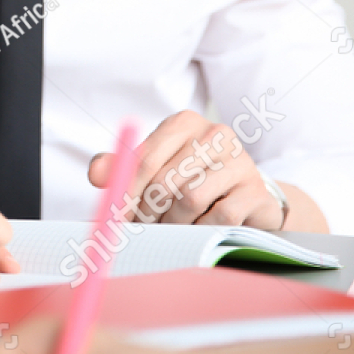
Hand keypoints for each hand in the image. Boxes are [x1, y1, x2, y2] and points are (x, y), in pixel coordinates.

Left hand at [87, 109, 283, 229]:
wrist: (246, 198)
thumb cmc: (191, 180)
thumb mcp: (154, 168)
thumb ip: (122, 168)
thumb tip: (96, 173)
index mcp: (184, 123)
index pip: (145, 158)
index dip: (126, 192)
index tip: (116, 216)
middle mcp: (215, 134)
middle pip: (166, 181)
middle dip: (149, 212)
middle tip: (144, 228)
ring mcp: (241, 160)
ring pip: (191, 200)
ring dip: (175, 222)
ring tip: (172, 227)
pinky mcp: (257, 190)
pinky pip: (220, 217)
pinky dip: (204, 229)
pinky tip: (201, 227)